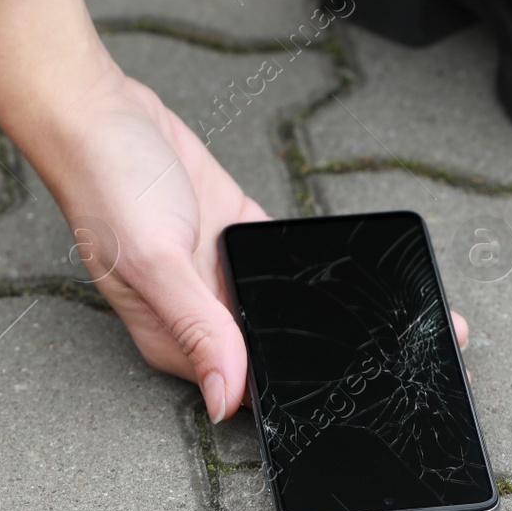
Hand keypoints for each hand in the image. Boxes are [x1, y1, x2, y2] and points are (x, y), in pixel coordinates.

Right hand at [0, 0, 468, 421]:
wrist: (99, 112)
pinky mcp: (236, 231)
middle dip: (339, 354)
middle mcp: (203, 312)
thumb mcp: (154, 260)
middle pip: (278, 347)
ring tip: (409, 317)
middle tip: (412, 355)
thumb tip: (226, 398)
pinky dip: (322, 265)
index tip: (364, 395)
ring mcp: (222, 271)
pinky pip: (286, 259)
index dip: (304, 393)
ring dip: (340, 311)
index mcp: (177, 339)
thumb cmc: (106, 186)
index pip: (251, 385)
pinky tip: (367, 272)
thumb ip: (197, 327)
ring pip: (290, 305)